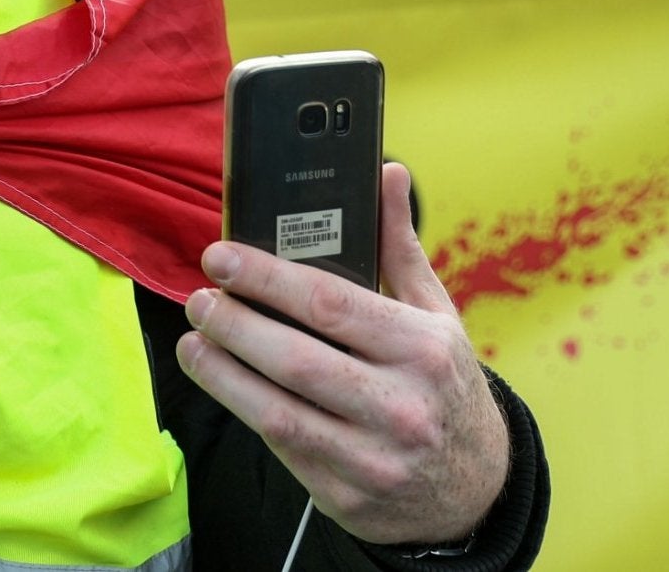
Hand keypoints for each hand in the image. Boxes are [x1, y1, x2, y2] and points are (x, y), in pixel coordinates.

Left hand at [177, 163, 508, 547]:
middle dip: (233, 325)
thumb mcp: (435, 314)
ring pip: (277, 412)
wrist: (476, 490)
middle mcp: (400, 405)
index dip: (266, 278)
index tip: (221, 257)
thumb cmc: (444, 385)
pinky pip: (284, 448)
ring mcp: (373, 457)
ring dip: (222, 375)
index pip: (329, 304)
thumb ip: (400, 245)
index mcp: (421, 348)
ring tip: (192, 343)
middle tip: (199, 299)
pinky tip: (226, 384)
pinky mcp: (347, 495)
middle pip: (294, 359)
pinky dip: (248, 413)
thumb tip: (388, 171)